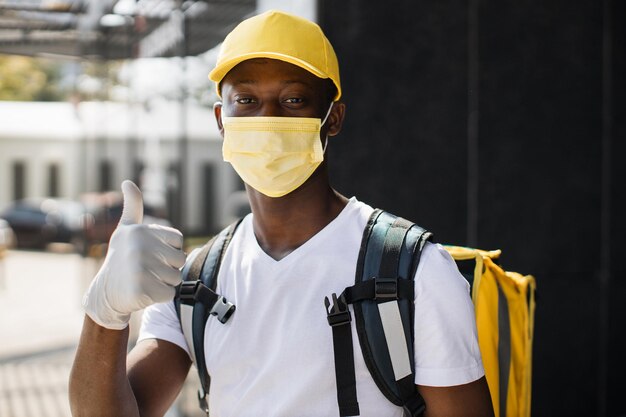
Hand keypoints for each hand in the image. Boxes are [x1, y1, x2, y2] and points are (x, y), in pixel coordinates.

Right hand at [82, 180, 185, 329]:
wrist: (104, 294)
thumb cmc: (121, 259)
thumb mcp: (125, 230)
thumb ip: (132, 207)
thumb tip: (128, 182)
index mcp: (140, 231)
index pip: (178, 241)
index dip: (167, 251)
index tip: (148, 254)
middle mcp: (139, 246)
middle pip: (180, 260)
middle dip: (168, 268)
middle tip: (146, 270)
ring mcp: (139, 268)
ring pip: (176, 278)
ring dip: (164, 283)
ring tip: (144, 280)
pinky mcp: (141, 289)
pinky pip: (170, 294)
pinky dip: (160, 297)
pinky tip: (143, 293)